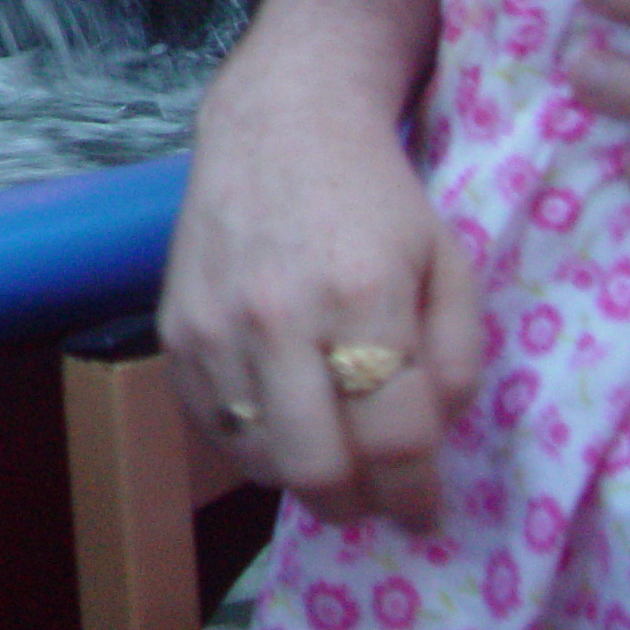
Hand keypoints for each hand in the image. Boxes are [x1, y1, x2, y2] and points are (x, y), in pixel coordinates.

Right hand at [159, 0, 481, 528]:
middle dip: (358, 505)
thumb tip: (430, 438)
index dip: (418, 493)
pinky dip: (248, 442)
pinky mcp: (173, 325)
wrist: (278, 121)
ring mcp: (217, 322)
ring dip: (300, 478)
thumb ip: (455, 356)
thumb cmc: (375, 192)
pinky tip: (278, 420)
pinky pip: (209, 424)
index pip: (396, 438)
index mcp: (365, 295)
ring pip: (258, 457)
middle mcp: (282, 314)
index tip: (426, 507)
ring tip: (329, 458)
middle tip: (376, 500)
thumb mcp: (447, 259)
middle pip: (317, 468)